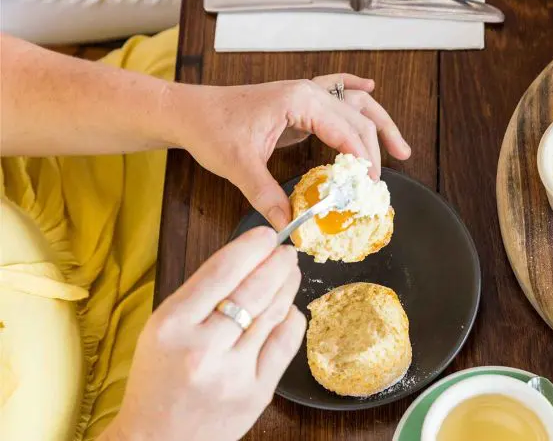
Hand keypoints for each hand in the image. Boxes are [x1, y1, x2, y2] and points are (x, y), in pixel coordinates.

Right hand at [102, 228, 303, 440]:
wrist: (158, 440)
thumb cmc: (159, 379)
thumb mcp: (162, 328)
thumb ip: (201, 295)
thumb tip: (249, 258)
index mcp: (171, 325)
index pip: (221, 271)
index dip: (250, 246)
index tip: (265, 234)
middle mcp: (203, 348)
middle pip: (254, 289)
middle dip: (277, 262)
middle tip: (287, 251)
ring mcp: (233, 373)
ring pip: (274, 313)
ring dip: (287, 286)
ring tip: (290, 272)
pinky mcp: (257, 393)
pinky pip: (286, 344)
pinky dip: (291, 319)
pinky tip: (288, 309)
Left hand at [167, 74, 410, 229]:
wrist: (191, 111)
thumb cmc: (212, 129)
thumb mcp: (239, 167)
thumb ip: (267, 196)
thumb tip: (289, 225)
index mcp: (300, 102)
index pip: (347, 130)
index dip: (362, 161)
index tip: (368, 188)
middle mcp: (309, 93)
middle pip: (358, 119)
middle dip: (374, 151)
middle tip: (378, 186)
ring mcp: (306, 93)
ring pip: (355, 104)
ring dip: (379, 125)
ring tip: (401, 150)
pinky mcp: (300, 102)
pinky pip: (337, 90)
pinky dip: (356, 91)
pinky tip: (371, 88)